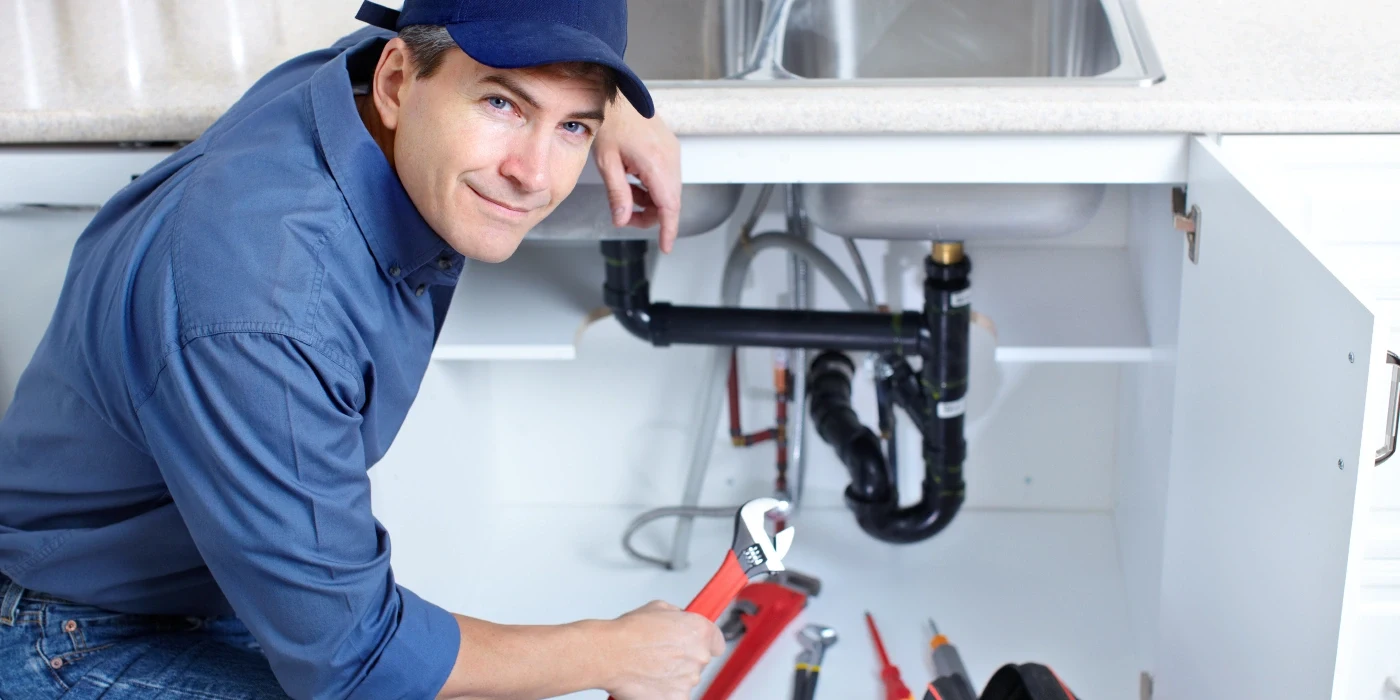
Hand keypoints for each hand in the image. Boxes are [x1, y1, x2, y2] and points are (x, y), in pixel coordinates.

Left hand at [593, 100, 682, 252]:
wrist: (617, 93)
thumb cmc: (610, 121)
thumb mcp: (607, 162)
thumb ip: (617, 194)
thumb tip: (622, 219)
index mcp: (656, 163)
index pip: (669, 207)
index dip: (668, 229)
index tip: (666, 246)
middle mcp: (671, 159)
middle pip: (670, 202)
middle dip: (650, 215)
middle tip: (624, 217)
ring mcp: (672, 152)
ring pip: (668, 191)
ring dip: (650, 201)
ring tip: (625, 194)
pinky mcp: (669, 148)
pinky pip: (666, 177)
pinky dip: (652, 187)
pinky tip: (633, 181)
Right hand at [599, 600, 725, 699]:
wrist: (610, 654)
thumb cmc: (629, 633)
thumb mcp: (658, 608)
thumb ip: (678, 616)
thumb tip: (680, 620)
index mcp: (700, 631)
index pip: (717, 642)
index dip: (705, 643)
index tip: (697, 646)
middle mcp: (699, 656)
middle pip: (699, 661)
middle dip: (683, 658)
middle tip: (661, 654)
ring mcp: (689, 680)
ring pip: (686, 679)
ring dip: (673, 676)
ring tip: (650, 666)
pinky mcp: (677, 698)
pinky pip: (675, 695)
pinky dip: (664, 691)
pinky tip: (650, 680)